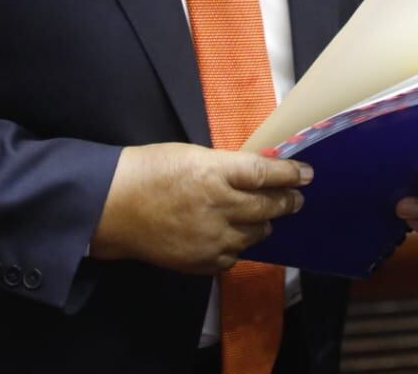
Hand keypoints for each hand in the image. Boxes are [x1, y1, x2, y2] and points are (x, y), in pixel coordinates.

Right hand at [90, 143, 311, 274]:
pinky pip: (234, 257)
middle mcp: (219, 207)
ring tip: (265, 217)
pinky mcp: (201, 262)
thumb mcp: (190, 155)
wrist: (110, 208)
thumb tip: (254, 174)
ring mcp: (212, 239)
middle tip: (296, 198)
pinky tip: (234, 237)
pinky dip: (238, 246)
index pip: (265, 174)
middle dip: (287, 201)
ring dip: (263, 224)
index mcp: (214, 173)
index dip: (290, 174)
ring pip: (256, 234)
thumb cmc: (147, 171)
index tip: (306, 174)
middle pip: (267, 206)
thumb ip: (224, 167)